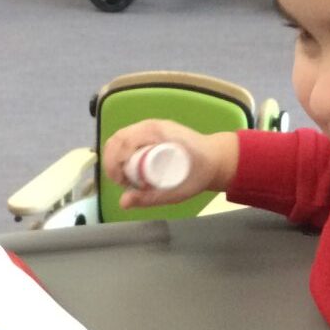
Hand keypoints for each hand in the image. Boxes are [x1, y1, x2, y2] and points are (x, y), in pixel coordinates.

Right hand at [102, 121, 238, 210]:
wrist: (217, 159)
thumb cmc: (200, 174)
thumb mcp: (177, 191)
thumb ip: (150, 198)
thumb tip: (122, 203)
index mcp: (158, 133)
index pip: (123, 142)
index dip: (114, 163)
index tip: (122, 183)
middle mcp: (151, 125)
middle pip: (117, 139)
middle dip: (112, 163)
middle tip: (122, 183)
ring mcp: (150, 126)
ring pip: (119, 138)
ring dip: (114, 158)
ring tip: (125, 178)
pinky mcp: (150, 131)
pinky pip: (127, 138)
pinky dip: (120, 153)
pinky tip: (127, 169)